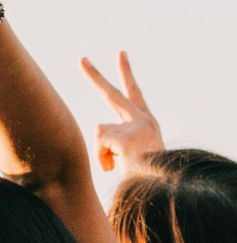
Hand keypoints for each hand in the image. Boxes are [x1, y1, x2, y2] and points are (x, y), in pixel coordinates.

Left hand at [81, 51, 164, 171]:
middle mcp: (144, 120)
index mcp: (146, 122)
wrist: (161, 190)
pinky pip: (99, 143)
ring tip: (117, 165)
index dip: (126, 73)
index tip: (120, 53)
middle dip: (94, 75)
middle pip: (112, 93)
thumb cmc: (146, 176)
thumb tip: (98, 135)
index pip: (133, 92)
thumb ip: (117, 139)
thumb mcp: (133, 153)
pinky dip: (101, 158)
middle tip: (81, 59)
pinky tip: (115, 167)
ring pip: (99, 130)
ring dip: (101, 150)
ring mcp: (137, 127)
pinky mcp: (128, 138)